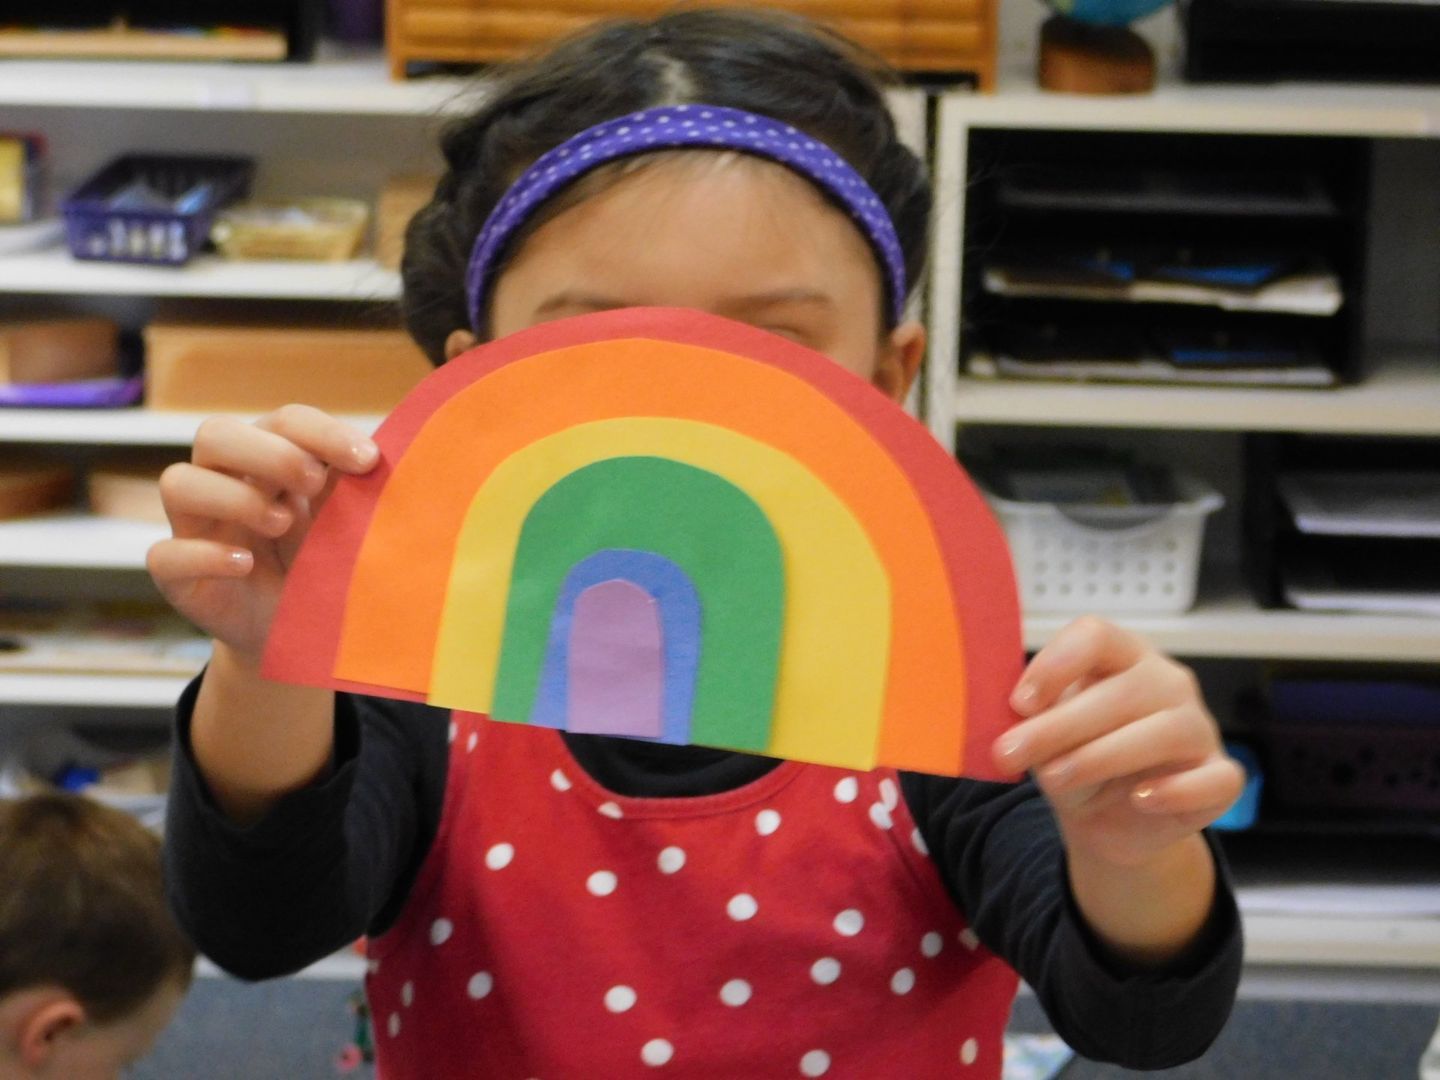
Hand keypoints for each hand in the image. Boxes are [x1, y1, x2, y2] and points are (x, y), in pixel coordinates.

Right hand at [147, 404, 378, 661]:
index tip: (367, 461)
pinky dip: (205, 556)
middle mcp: (223, 482)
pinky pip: (165, 555)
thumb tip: (372, 459)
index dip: (322, 432)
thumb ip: (348, 492)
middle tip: (313, 483)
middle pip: (216, 434)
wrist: (300, 633)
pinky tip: (244, 564)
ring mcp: (194, 527)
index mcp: (268, 460)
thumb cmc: (321, 565)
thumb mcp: (341, 526)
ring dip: (234, 497)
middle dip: (270, 453)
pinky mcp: (177, 575)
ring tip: (282, 524)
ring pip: (178, 482)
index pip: (284, 422)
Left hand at [992, 616, 1243, 868]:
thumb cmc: (1075, 760)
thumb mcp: (1045, 737)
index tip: (1018, 704)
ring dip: (1102, 756)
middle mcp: (1167, 683)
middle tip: (1012, 752)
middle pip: (1123, 690)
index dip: (1055, 664)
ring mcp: (1199, 728)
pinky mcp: (1220, 777)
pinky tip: (1140, 799)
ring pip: (1166, 732)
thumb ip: (1035, 719)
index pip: (1096, 636)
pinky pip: (1215, 779)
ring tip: (1056, 779)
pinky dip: (1178, 790)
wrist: (1106, 822)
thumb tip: (1019, 716)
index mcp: (1122, 657)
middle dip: (1061, 724)